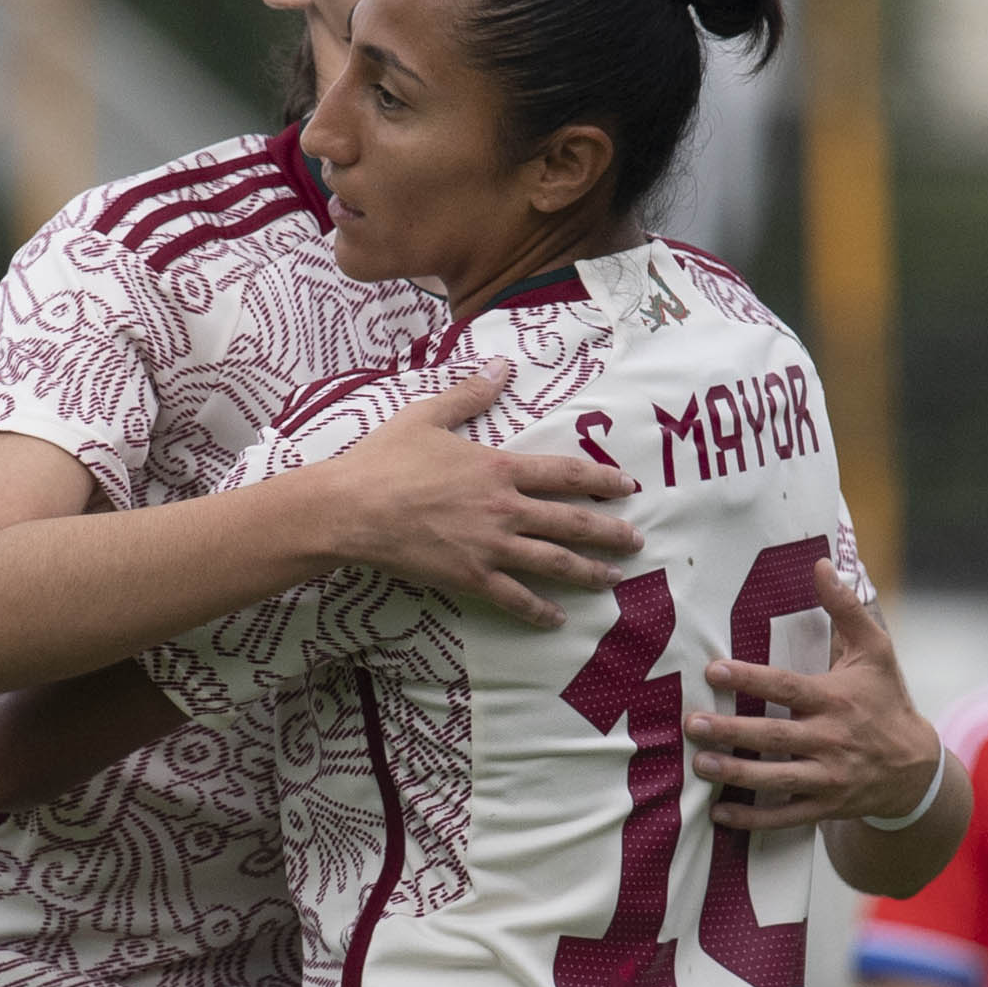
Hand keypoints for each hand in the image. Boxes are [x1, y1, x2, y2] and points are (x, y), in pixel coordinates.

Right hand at [323, 362, 641, 628]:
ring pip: (554, 563)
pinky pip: (514, 598)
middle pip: (572, 522)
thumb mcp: (427, 416)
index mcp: (500, 468)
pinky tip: (557, 620)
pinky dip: (539, 611)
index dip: (601, 480)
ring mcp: (491, 547)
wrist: (351, 509)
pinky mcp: (470, 577)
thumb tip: (500, 366)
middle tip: (637, 541)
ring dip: (589, 572)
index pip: (565, 474)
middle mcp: (505, 509)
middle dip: (610, 533)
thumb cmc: (385, 460)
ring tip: (613, 579)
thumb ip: (469, 394)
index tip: (628, 487)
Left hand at [688, 560, 943, 828]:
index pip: (787, 688)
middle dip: (731, 732)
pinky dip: (752, 819)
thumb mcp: (876, 650)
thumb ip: (845, 608)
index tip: (714, 670)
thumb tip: (821, 563)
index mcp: (837, 699)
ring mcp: (829, 778)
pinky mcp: (825, 806)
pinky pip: (784, 817)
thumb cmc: (887, 700)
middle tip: (691, 724)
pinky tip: (719, 815)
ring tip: (699, 764)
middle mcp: (832, 740)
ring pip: (776, 779)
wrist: (916, 769)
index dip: (750, 680)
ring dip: (735, 774)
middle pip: (775, 736)